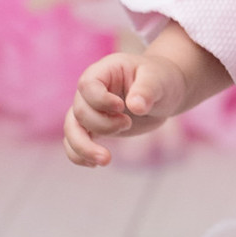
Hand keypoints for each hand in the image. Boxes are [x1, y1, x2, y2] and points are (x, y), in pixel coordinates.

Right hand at [63, 51, 187, 166]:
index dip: (100, 100)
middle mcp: (91, 91)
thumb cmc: (160, 79)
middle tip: (128, 124)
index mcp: (104, 72)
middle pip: (80, 111)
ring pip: (71, 129)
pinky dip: (79, 155)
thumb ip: (146, 90)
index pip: (88, 85)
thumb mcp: (157, 79)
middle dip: (102, 124)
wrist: (164, 92)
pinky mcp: (95, 128)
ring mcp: (91, 110)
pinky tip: (94, 164)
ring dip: (83, 147)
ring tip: (105, 160)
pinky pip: (75, 142)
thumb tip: (136, 107)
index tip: (121, 107)